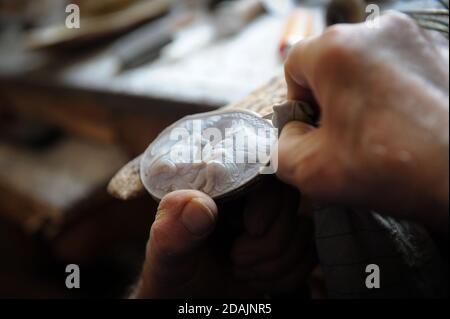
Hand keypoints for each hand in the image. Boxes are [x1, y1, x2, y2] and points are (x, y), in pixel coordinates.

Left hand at [130, 179, 315, 297]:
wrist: (189, 303)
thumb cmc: (174, 274)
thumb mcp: (166, 255)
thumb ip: (173, 230)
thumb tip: (198, 204)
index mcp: (221, 188)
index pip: (262, 173)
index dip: (266, 202)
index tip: (251, 229)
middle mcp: (251, 200)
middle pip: (289, 202)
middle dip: (267, 243)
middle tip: (235, 260)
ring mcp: (273, 223)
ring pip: (304, 231)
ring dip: (275, 264)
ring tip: (240, 272)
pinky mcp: (288, 246)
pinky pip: (310, 254)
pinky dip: (287, 276)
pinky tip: (258, 280)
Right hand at [278, 12, 448, 232]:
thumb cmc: (391, 169)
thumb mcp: (310, 170)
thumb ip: (279, 149)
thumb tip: (290, 135)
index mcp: (337, 50)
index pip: (294, 66)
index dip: (297, 103)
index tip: (313, 131)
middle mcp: (377, 29)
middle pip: (331, 63)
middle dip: (329, 99)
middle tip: (343, 138)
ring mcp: (416, 37)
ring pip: (365, 63)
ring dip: (360, 95)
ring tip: (376, 133)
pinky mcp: (442, 52)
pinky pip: (398, 68)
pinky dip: (392, 92)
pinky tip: (402, 125)